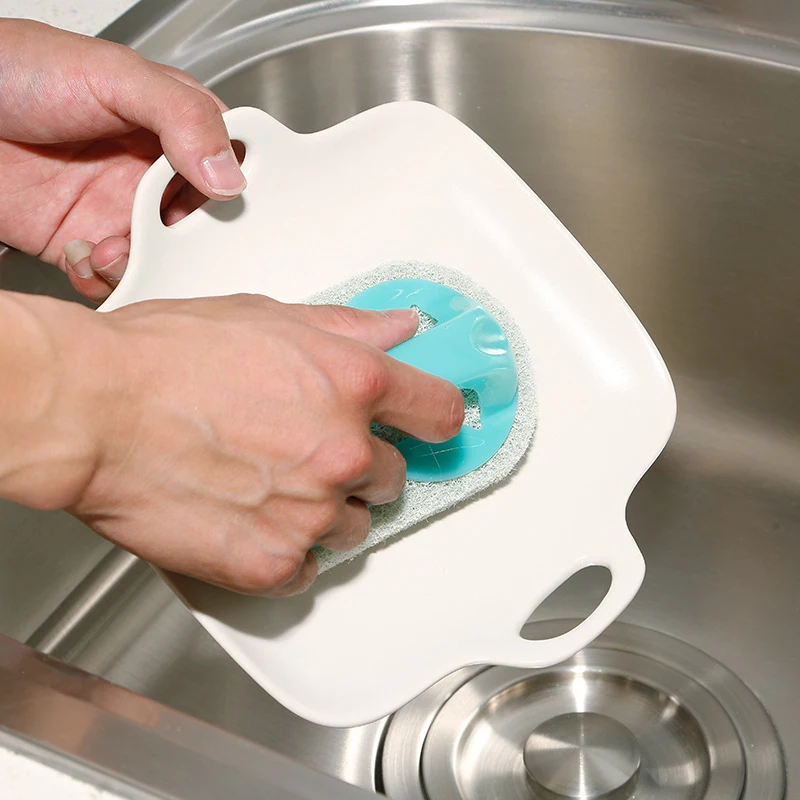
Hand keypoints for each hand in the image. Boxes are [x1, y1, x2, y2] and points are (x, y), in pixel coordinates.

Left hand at [0, 19, 242, 301]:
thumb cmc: (18, 69)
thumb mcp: (114, 74)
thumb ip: (181, 117)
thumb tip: (229, 175)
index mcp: (173, 129)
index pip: (231, 165)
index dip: (241, 192)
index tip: (233, 212)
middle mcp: (152, 175)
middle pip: (204, 225)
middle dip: (197, 246)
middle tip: (176, 243)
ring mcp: (119, 212)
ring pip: (164, 260)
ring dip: (147, 267)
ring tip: (111, 249)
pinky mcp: (83, 243)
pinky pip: (114, 278)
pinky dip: (104, 281)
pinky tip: (82, 255)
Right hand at [2, 293, 463, 595]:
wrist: (92, 409)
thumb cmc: (163, 358)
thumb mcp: (268, 316)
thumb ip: (348, 327)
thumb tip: (399, 329)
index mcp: (354, 384)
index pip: (441, 413)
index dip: (434, 418)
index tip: (427, 425)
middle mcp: (344, 452)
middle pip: (395, 477)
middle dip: (362, 465)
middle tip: (309, 449)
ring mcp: (311, 513)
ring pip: (354, 527)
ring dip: (325, 511)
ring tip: (269, 483)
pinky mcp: (272, 562)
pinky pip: (308, 568)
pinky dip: (286, 551)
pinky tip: (249, 518)